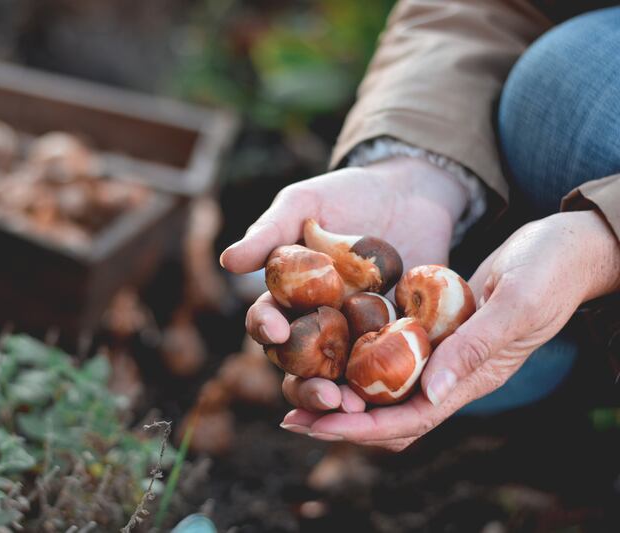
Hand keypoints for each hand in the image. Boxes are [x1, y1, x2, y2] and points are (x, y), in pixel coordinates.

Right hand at [220, 157, 467, 412]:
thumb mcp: (305, 203)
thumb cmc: (347, 194)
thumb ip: (269, 232)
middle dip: (306, 388)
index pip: (266, 322)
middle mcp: (316, 324)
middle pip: (299, 368)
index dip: (265, 328)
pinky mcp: (396, 340)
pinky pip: (390, 371)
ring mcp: (356, 335)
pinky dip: (390, 387)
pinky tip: (401, 393)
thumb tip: (228, 262)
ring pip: (340, 381)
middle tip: (324, 396)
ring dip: (344, 401)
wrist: (410, 191)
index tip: (275, 328)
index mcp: (287, 297)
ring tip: (357, 411)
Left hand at [282, 210, 619, 449]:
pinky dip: (357, 361)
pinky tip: (326, 350)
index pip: (410, 419)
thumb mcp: (516, 305)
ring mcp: (441, 354)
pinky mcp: (432, 331)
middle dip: (340, 420)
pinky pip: (389, 356)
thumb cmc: (549, 272)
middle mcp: (452, 375)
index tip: (316, 426)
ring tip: (297, 390)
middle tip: (290, 417)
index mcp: (472, 378)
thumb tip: (431, 393)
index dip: (361, 428)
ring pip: (385, 389)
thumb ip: (476, 348)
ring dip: (343, 393)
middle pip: (389, 414)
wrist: (564, 248)